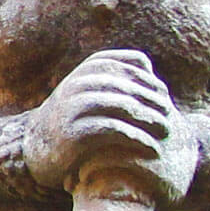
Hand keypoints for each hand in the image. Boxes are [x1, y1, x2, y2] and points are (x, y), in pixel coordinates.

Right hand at [23, 49, 196, 203]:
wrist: (38, 145)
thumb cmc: (76, 118)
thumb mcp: (93, 90)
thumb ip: (117, 78)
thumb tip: (148, 67)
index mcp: (89, 68)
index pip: (131, 62)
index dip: (152, 79)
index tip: (165, 97)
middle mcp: (81, 81)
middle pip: (130, 84)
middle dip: (154, 100)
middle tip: (171, 117)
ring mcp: (75, 105)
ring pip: (123, 106)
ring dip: (149, 119)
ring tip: (166, 132)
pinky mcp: (74, 131)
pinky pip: (113, 130)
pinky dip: (137, 138)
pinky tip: (152, 148)